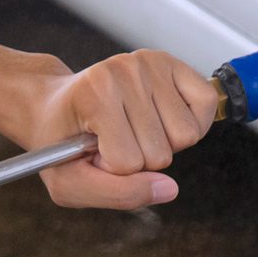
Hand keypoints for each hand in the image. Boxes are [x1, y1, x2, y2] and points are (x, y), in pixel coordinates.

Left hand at [11, 50, 218, 208]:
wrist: (52, 107)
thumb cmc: (60, 144)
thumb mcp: (70, 184)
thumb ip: (117, 194)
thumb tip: (168, 189)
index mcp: (93, 95)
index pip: (129, 163)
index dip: (112, 170)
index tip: (92, 152)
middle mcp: (123, 71)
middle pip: (162, 153)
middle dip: (139, 159)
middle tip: (112, 140)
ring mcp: (148, 63)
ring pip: (186, 135)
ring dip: (163, 142)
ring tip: (130, 128)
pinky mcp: (169, 62)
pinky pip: (205, 105)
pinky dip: (191, 123)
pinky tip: (161, 119)